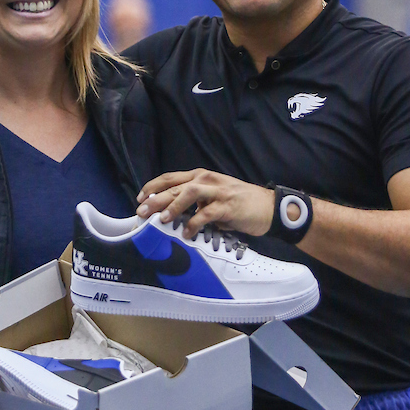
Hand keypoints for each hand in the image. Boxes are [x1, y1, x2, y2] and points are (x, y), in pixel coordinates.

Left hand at [136, 169, 274, 238]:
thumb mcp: (214, 197)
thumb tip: (172, 214)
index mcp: (201, 176)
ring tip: (160, 219)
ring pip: (189, 193)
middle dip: (156, 198)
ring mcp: (218, 191)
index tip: (140, 198)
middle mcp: (207, 179)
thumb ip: (195, 203)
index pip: (171, 177)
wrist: (268, 207)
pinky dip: (194, 223)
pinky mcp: (227, 206)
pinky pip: (206, 214)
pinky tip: (187, 233)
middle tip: (141, 211)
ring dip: (173, 205)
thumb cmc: (239, 203)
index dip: (153, 186)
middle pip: (176, 185)